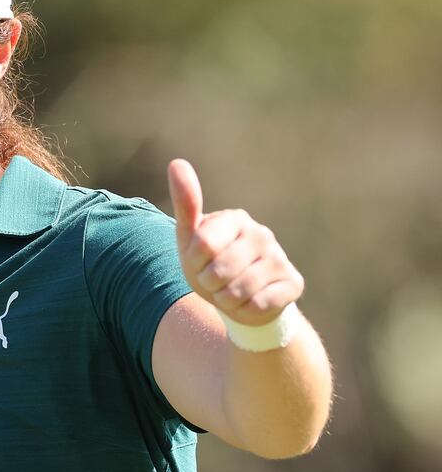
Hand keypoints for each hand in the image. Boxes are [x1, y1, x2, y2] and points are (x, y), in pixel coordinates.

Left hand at [167, 159, 303, 325]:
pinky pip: (258, 304)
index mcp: (235, 219)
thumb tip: (177, 162)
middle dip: (209, 283)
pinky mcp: (293, 283)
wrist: (237, 301)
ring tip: (229, 292)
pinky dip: (245, 310)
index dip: (193, 262)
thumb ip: (185, 203)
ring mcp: (280, 257)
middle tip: (215, 280)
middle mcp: (262, 233)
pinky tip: (249, 302)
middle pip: (219, 270)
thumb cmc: (209, 265)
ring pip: (239, 290)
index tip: (198, 261)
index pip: (202, 245)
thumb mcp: (190, 239)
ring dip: (226, 299)